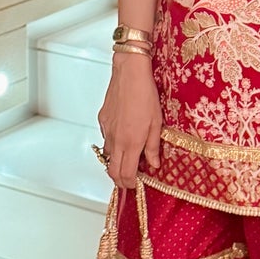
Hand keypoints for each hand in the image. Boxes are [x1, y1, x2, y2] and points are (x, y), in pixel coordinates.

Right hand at [97, 51, 161, 187]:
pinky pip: (106, 139)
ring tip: (127, 160)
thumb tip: (154, 164)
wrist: (130, 74)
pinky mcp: (102, 120)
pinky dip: (113, 145)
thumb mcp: (157, 123)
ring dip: (115, 162)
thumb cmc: (146, 95)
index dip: (130, 184)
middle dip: (120, 180)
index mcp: (131, 142)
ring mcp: (107, 130)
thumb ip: (153, 147)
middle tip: (130, 180)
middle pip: (112, 170)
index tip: (136, 185)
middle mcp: (116, 140)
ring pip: (107, 155)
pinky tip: (123, 138)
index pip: (125, 174)